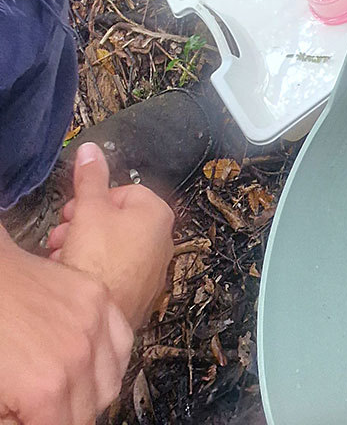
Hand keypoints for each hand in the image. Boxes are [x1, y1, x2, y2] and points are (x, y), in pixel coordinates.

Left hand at [0, 224, 130, 424]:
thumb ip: (12, 422)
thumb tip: (29, 423)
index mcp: (46, 387)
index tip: (32, 417)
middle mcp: (79, 355)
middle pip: (89, 413)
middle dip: (65, 416)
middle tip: (42, 408)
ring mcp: (94, 322)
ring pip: (111, 383)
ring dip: (91, 393)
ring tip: (65, 389)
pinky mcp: (99, 298)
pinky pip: (123, 343)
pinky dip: (110, 360)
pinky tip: (88, 362)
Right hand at [45, 144, 174, 330]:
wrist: (98, 313)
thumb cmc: (100, 261)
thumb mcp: (90, 207)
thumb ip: (91, 177)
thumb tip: (91, 151)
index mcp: (158, 213)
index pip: (123, 191)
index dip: (93, 199)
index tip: (75, 209)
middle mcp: (162, 241)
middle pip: (116, 221)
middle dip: (85, 225)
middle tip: (64, 233)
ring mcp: (152, 270)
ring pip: (113, 248)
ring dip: (86, 248)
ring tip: (64, 256)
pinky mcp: (138, 294)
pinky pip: (115, 273)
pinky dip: (95, 271)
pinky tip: (77, 276)